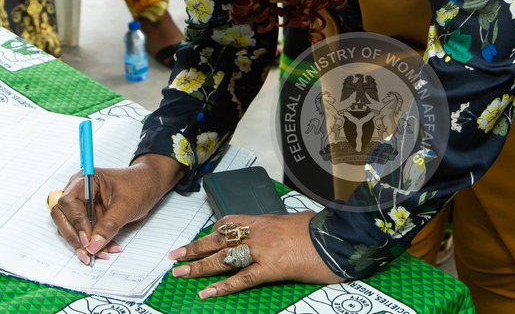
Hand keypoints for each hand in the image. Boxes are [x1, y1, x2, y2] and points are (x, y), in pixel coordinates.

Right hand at [50, 155, 181, 264]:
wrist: (150, 185)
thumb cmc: (139, 186)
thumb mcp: (126, 206)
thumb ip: (109, 225)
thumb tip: (93, 246)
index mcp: (85, 180)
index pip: (68, 202)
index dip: (76, 221)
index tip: (88, 239)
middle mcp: (78, 191)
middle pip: (62, 216)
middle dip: (74, 237)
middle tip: (87, 255)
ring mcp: (82, 205)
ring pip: (71, 228)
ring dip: (84, 245)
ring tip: (103, 254)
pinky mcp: (88, 217)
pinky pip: (84, 234)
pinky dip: (94, 244)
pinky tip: (108, 250)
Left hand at [168, 213, 340, 298]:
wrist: (339, 236)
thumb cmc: (323, 230)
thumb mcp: (300, 223)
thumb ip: (284, 228)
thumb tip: (282, 233)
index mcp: (266, 221)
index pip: (232, 224)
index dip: (213, 232)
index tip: (201, 238)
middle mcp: (259, 233)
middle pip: (220, 240)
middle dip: (195, 248)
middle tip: (174, 256)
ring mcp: (264, 250)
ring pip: (224, 258)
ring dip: (199, 266)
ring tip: (180, 274)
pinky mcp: (273, 268)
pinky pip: (243, 279)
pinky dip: (223, 287)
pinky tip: (207, 293)